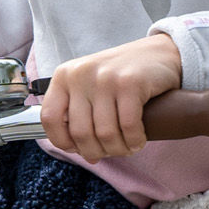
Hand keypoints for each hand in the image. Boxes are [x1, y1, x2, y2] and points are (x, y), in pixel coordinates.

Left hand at [37, 32, 183, 162]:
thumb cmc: (123, 75)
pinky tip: (138, 141)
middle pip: (80, 132)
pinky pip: (128, 126)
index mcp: (64, 76)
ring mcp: (105, 77)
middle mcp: (81, 74)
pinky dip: (134, 141)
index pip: (49, 118)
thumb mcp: (91, 87)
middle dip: (97, 151)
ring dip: (118, 149)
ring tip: (126, 147)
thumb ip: (81, 115)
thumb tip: (84, 155)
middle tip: (111, 151)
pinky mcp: (130, 82)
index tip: (78, 149)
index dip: (62, 141)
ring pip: (105, 133)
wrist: (159, 53)